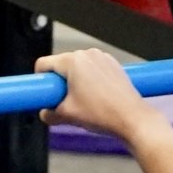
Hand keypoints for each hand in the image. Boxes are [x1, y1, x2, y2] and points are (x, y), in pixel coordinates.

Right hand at [37, 46, 163, 144]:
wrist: (133, 118)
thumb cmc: (102, 114)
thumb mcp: (67, 115)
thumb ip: (49, 113)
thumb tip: (45, 113)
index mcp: (73, 61)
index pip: (44, 64)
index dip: (40, 80)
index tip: (44, 94)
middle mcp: (88, 54)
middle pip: (61, 65)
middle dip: (59, 83)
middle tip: (65, 102)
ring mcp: (102, 57)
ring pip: (78, 67)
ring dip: (75, 81)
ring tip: (83, 102)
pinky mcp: (113, 64)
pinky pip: (92, 69)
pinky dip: (89, 80)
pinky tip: (96, 97)